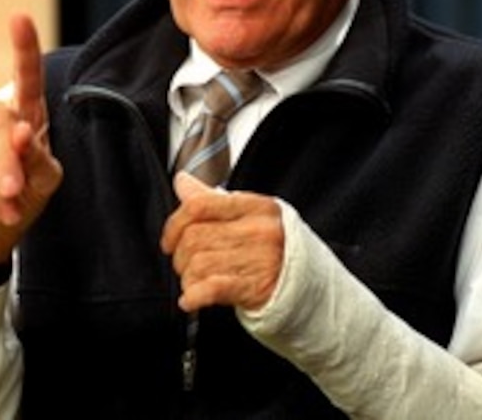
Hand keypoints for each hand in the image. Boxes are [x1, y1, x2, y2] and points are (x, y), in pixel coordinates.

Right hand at [0, 13, 62, 271]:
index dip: (23, 47)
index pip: (27, 77)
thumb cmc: (26, 193)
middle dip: (4, 162)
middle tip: (14, 194)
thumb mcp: (45, 181)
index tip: (19, 17)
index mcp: (27, 112)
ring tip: (2, 216)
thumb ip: (39, 159)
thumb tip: (21, 133)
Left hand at [160, 172, 283, 311]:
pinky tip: (190, 300)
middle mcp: (258, 230)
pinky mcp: (256, 288)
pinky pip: (212, 288)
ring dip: (187, 279)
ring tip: (194, 282)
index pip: (201, 205)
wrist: (312, 285)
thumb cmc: (277, 248)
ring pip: (199, 264)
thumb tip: (182, 181)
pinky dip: (193, 296)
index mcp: (255, 206)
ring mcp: (259, 258)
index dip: (175, 224)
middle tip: (184, 265)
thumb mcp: (251, 215)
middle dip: (179, 256)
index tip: (169, 240)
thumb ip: (213, 199)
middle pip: (194, 237)